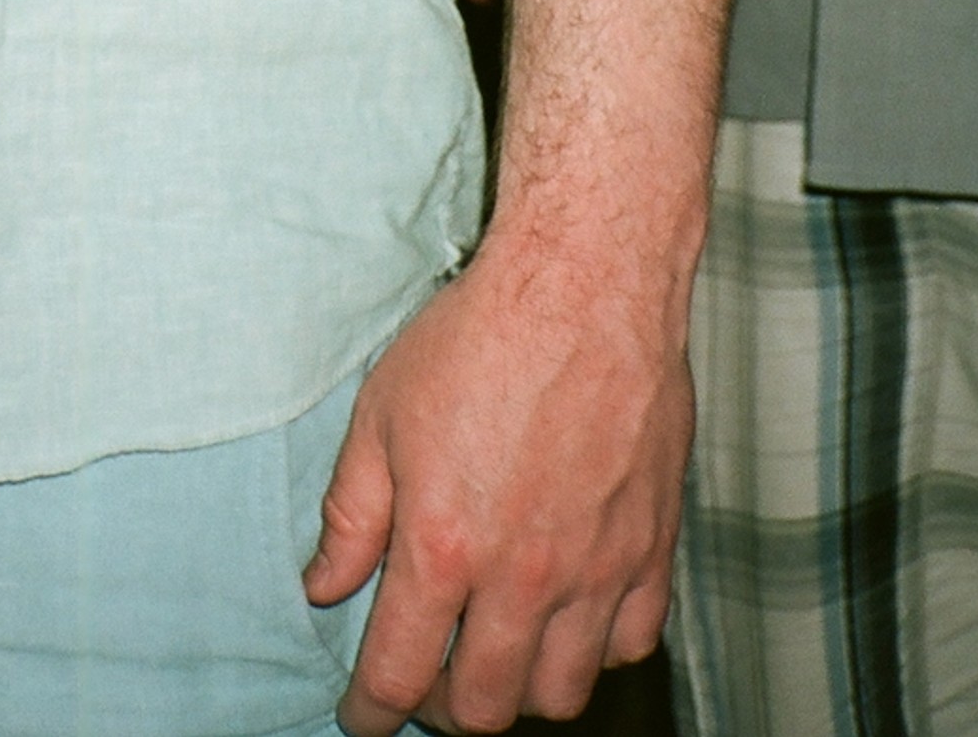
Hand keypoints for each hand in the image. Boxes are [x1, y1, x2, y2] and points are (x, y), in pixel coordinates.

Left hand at [304, 234, 686, 731]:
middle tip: (427, 676)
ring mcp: (596, 569)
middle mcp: (522, 576)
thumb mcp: (381, 412)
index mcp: (444, 546)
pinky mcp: (652, 548)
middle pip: (483, 709)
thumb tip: (325, 587)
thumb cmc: (478, 336)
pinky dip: (594, 649)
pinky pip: (630, 644)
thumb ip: (352, 514)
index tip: (362, 715)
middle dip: (443, 709)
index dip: (370, 711)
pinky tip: (566, 613)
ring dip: (518, 688)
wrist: (585, 282)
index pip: (398, 676)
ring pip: (559, 694)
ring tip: (495, 650)